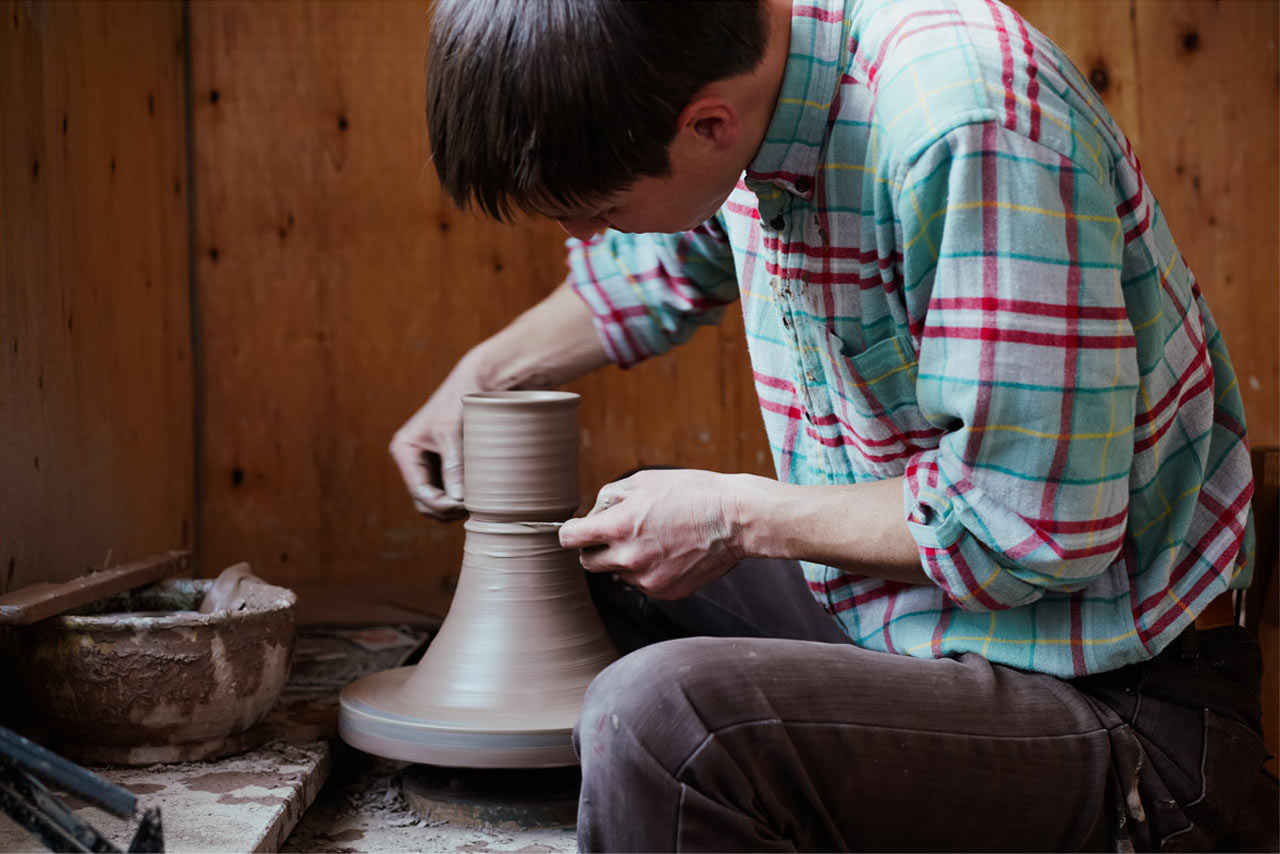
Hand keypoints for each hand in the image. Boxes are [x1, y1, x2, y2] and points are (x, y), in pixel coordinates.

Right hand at [388, 359, 483, 519]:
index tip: (462, 506)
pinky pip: (447, 489)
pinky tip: (476, 495)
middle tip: (470, 508)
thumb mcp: (452, 434)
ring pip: (435, 498)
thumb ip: (453, 466)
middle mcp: (411, 459)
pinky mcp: (442, 463)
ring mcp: (426, 463)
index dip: (439, 503)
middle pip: (423, 499)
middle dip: (444, 508)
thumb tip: (458, 499)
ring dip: (452, 505)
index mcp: (404, 449)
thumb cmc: (459, 403)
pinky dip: (459, 496)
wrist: (476, 383)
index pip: (418, 489)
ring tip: (475, 503)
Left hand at [558, 469, 743, 599]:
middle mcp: (628, 558)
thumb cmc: (692, 493)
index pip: (569, 539)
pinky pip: (643, 584)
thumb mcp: (645, 481)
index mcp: (619, 527)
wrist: (736, 519)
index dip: (572, 531)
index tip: (578, 529)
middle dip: (595, 548)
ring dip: (625, 559)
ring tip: (654, 539)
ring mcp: (647, 579)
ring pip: (618, 573)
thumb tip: (594, 513)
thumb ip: (610, 497)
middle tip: (617, 533)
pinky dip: (648, 570)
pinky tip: (669, 552)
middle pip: (588, 563)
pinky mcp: (666, 592)